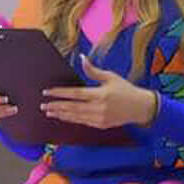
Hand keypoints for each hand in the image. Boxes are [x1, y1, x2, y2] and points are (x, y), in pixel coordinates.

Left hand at [42, 60, 157, 128]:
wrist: (140, 108)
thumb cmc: (125, 89)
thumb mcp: (110, 77)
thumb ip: (93, 70)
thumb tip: (81, 58)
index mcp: (100, 94)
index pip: (75, 94)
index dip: (60, 93)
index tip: (47, 92)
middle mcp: (99, 108)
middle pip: (72, 107)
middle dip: (56, 106)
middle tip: (43, 105)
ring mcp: (99, 118)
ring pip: (75, 117)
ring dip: (61, 114)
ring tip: (49, 112)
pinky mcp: (101, 125)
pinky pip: (82, 122)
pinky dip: (71, 119)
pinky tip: (62, 116)